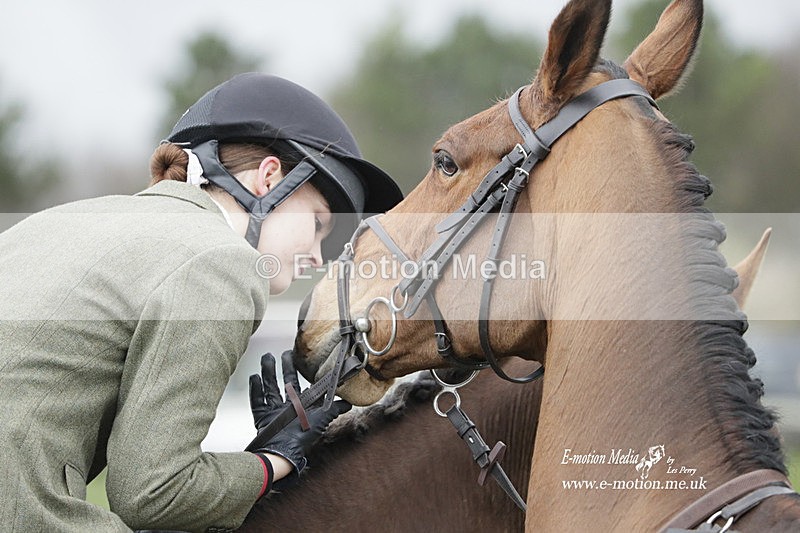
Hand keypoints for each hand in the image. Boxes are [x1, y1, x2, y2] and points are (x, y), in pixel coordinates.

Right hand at [248, 350, 350, 478]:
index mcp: (303, 407)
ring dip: (268, 372)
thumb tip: (349, 402)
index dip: (303, 374)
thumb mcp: (322, 419)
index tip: (303, 360)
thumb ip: (334, 409)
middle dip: (285, 367)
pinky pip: (257, 401)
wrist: (285, 453)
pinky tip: (254, 376)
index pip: (303, 386)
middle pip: (286, 383)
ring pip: (270, 388)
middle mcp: (288, 408)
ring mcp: (275, 412)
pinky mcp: (262, 418)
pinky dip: (255, 389)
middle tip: (284, 353)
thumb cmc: (303, 437)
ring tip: (266, 357)